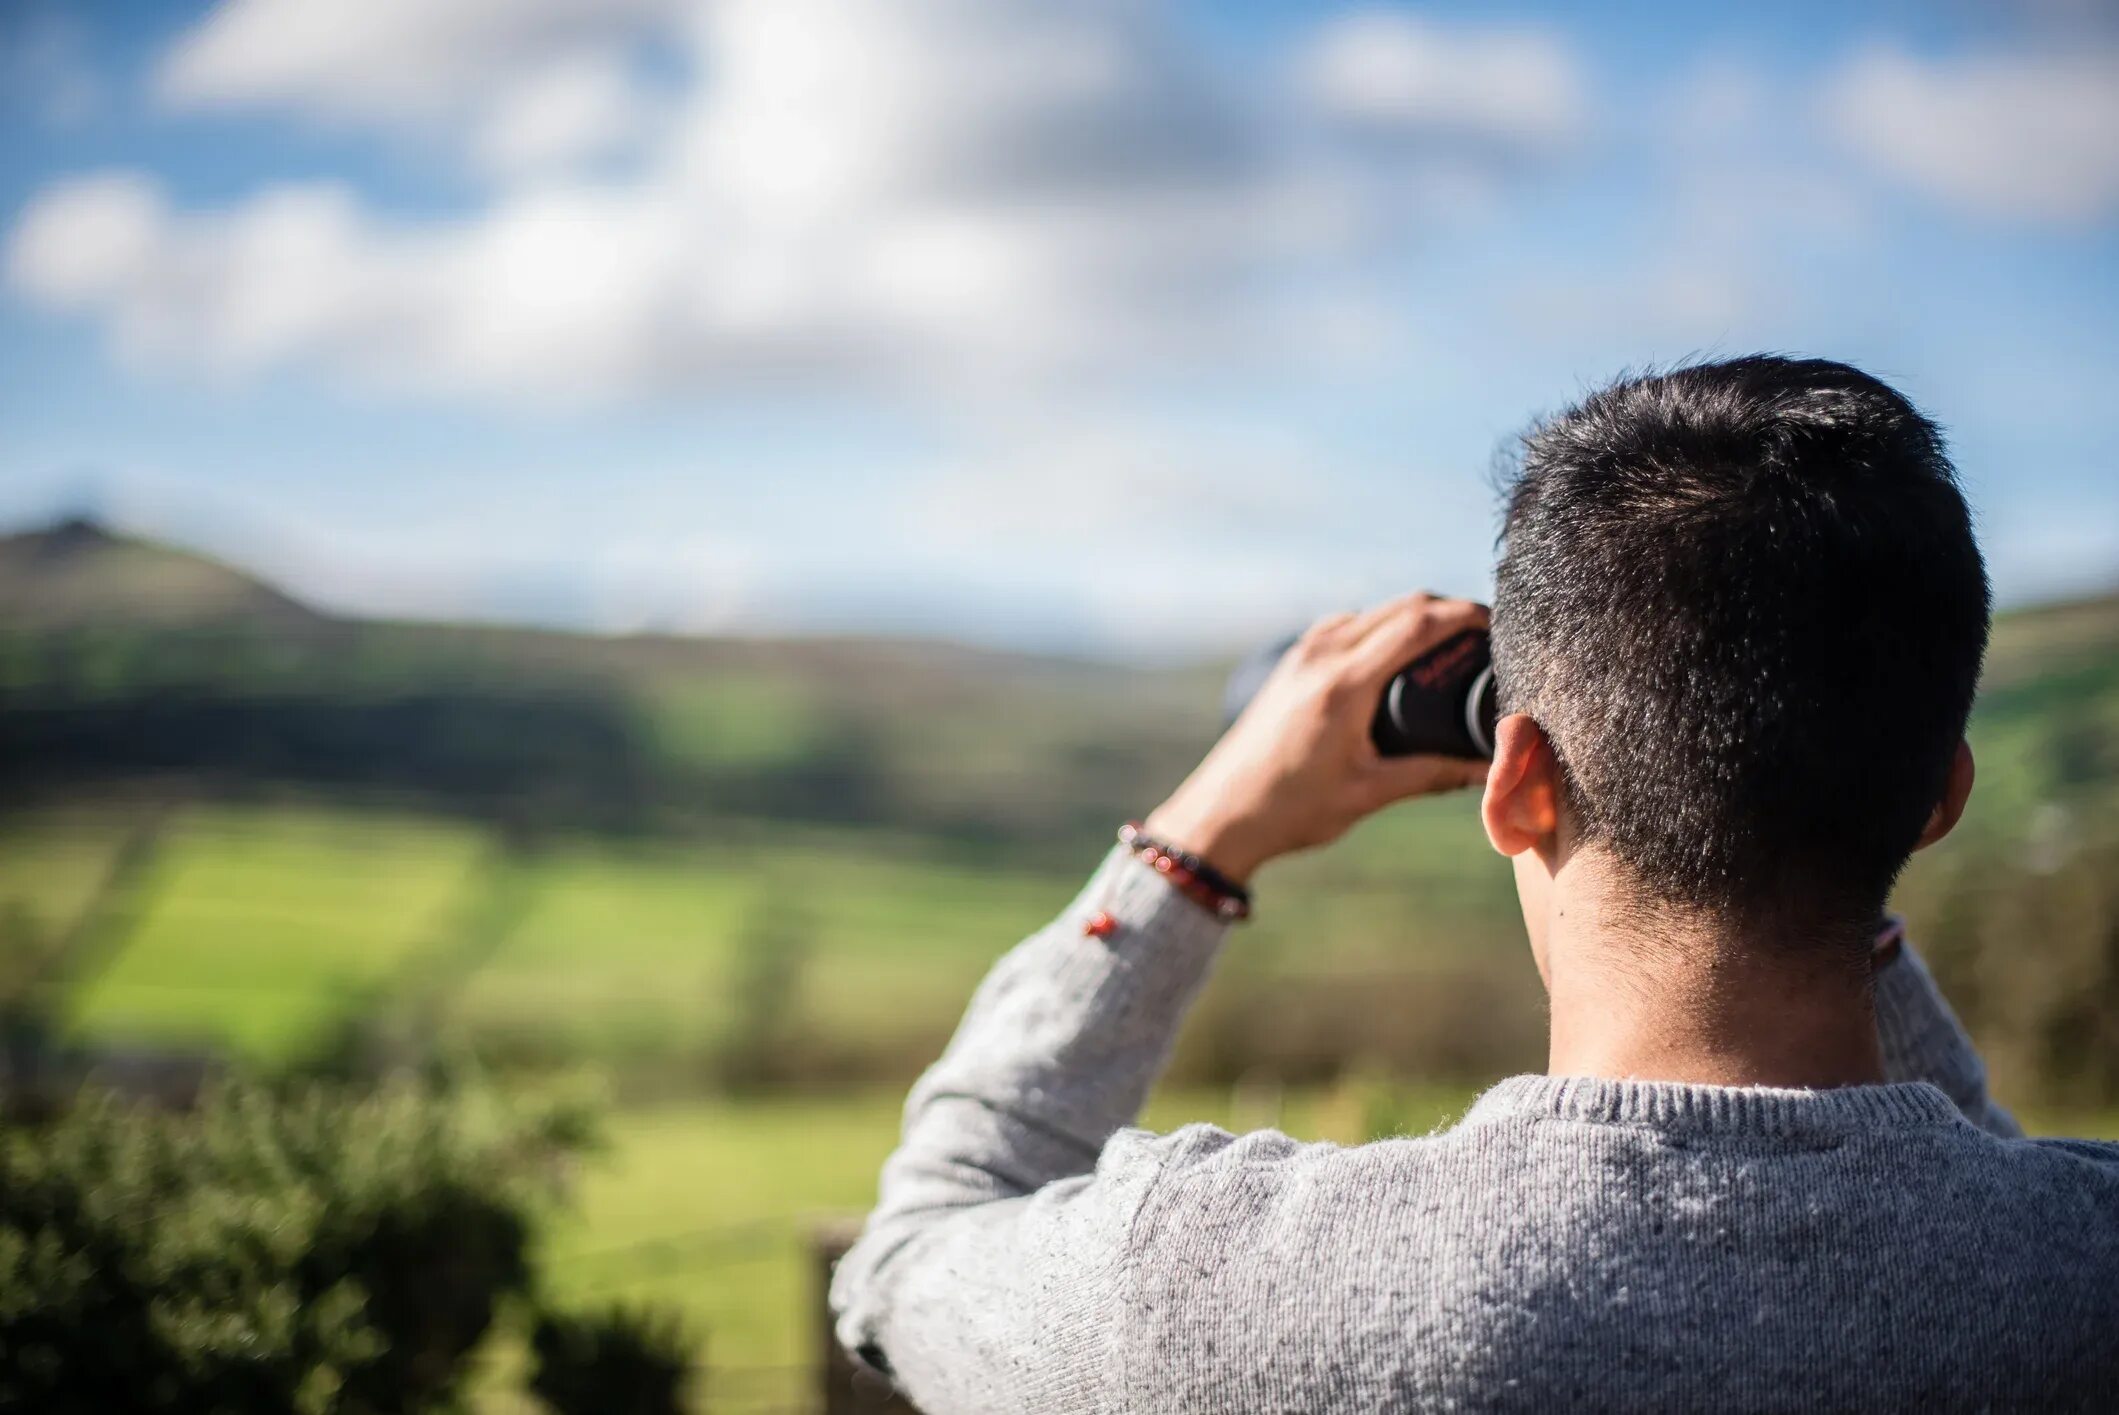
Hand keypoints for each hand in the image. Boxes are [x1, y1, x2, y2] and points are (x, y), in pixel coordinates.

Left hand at [1145, 593, 1490, 884]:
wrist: (1220, 814)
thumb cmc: (1290, 809)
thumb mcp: (1369, 793)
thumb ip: (1433, 776)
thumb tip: (1490, 770)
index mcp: (1344, 685)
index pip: (1418, 624)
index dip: (1465, 614)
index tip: (1500, 620)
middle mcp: (1321, 655)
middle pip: (1401, 606)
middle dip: (1448, 611)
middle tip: (1486, 635)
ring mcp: (1302, 653)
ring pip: (1373, 611)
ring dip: (1412, 616)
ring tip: (1449, 645)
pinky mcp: (1291, 662)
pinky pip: (1346, 625)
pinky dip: (1380, 627)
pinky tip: (1395, 655)